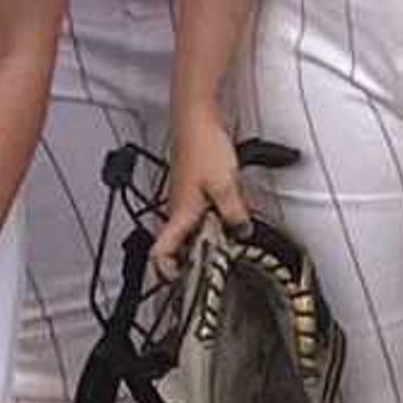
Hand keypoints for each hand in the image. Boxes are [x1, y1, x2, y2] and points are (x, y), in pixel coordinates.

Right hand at [150, 111, 250, 273]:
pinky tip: (228, 212)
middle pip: (177, 245)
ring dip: (205, 236)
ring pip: (188, 228)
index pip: (161, 253)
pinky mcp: (189, 187)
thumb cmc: (203, 147)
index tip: (179, 282)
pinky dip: (209, 218)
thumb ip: (235, 214)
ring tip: (226, 237)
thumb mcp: (226, 187)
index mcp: (179, 215)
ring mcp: (180, 198)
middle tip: (213, 262)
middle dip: (193, 258)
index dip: (165, 273)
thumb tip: (242, 232)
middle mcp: (175, 209)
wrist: (196, 120)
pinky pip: (196, 212)